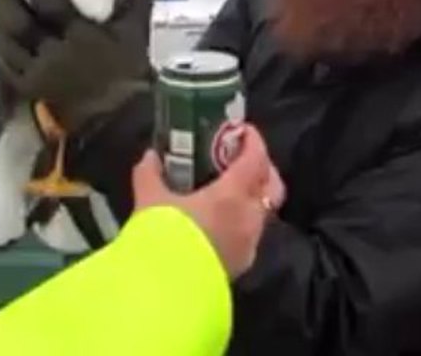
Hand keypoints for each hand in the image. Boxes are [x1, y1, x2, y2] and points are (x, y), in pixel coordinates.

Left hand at [0, 0, 154, 134]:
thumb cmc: (129, 60)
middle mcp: (55, 53)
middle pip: (16, 18)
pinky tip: (1, 22)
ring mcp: (37, 71)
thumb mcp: (137, 18)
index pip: (48, 1)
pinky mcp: (26, 85)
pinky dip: (0, 37)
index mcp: (83, 34)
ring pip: (5, 37)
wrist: (118, 111)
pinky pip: (4, 56)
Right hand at [131, 124, 285, 278]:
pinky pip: (252, 235)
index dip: (253, 142)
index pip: (255, 159)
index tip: (244, 132)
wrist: (167, 288)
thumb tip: (149, 157)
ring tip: (233, 192)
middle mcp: (249, 216)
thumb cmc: (163, 237)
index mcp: (232, 194)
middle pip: (271, 185)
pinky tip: (225, 223)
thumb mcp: (150, 201)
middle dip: (264, 169)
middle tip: (245, 160)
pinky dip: (244, 222)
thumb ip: (150, 175)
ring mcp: (250, 242)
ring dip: (254, 197)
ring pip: (263, 212)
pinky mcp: (243, 263)